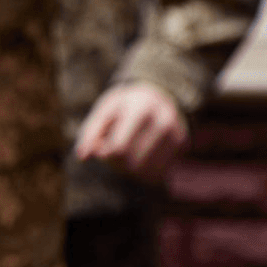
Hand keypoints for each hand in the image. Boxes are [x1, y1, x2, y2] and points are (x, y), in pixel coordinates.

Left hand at [75, 81, 189, 182]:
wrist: (161, 93)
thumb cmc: (125, 104)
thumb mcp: (105, 110)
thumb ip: (91, 132)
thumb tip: (83, 157)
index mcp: (142, 109)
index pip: (119, 148)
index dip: (104, 153)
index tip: (100, 146)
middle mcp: (164, 122)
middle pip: (132, 163)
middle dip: (116, 163)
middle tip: (111, 152)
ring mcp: (177, 134)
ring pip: (146, 173)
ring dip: (130, 171)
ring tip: (125, 155)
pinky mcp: (183, 145)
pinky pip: (158, 173)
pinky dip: (145, 172)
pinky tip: (140, 157)